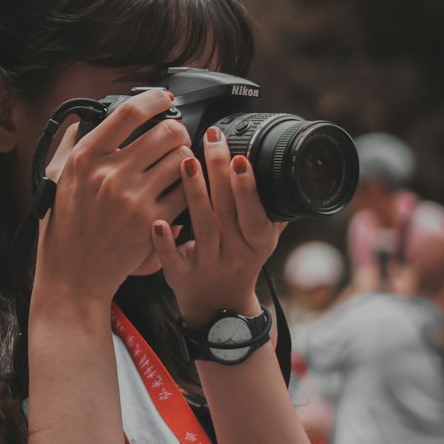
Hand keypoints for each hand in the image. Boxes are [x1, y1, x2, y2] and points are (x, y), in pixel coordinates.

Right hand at [34, 88, 189, 305]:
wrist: (74, 276)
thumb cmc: (63, 229)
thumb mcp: (54, 182)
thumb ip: (67, 147)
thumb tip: (79, 121)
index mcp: (85, 159)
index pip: (128, 114)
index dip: (153, 100)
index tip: (164, 99)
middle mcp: (109, 175)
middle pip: (165, 132)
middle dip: (178, 130)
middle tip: (176, 137)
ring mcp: (133, 199)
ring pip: (181, 159)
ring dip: (185, 158)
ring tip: (178, 165)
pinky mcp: (153, 223)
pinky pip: (186, 191)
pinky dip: (189, 188)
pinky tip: (182, 190)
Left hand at [150, 126, 283, 327]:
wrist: (218, 304)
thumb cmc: (240, 261)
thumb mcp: (263, 240)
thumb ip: (272, 210)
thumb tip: (286, 172)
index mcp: (258, 243)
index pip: (255, 214)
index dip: (248, 188)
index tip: (241, 159)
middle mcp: (235, 254)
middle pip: (227, 210)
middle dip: (219, 171)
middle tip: (212, 140)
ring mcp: (207, 265)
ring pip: (203, 227)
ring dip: (194, 193)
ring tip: (186, 162)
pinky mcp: (181, 276)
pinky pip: (172, 258)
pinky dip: (165, 241)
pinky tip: (157, 220)